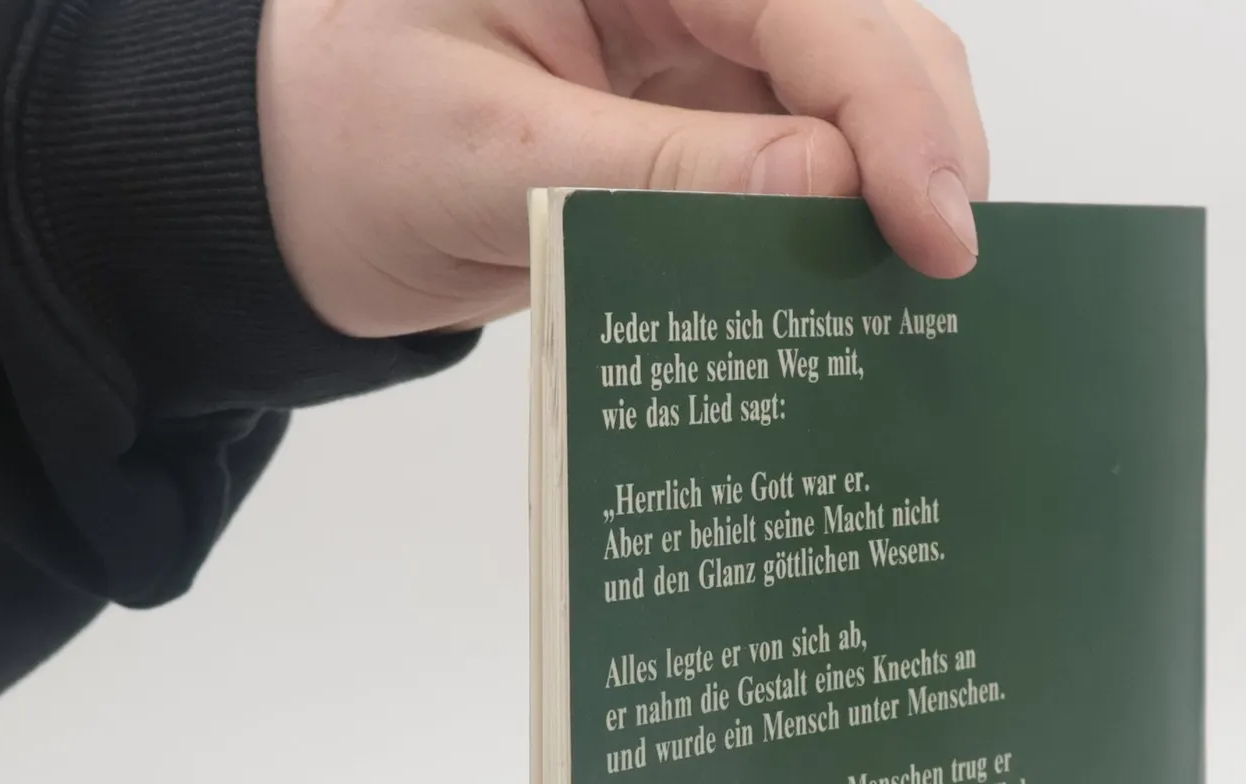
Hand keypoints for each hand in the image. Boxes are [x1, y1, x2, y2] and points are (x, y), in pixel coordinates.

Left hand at [258, 0, 987, 338]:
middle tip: (945, 276)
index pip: (806, 0)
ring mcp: (702, 39)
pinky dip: (846, 220)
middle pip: (865, 30)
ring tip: (915, 294)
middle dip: (921, 143)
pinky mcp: (705, 111)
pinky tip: (861, 285)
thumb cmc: (351, 142)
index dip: (892, 111)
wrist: (300, 193)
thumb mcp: (490, 157)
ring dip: (897, 185)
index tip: (935, 231)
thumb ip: (658, 171)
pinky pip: (809, 156)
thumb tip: (828, 191)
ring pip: (857, 92)